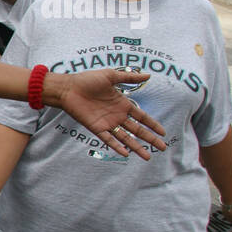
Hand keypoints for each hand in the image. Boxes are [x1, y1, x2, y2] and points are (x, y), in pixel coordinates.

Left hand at [49, 70, 167, 159]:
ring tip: (148, 156)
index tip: (163, 133)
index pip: (142, 117)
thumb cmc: (87, 80)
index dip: (152, 125)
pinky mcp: (96, 128)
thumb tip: (148, 75)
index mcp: (122, 104)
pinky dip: (117, 146)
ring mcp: (107, 123)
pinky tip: (126, 153)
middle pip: (137, 130)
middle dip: (150, 139)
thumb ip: (129, 77)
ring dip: (137, 147)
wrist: (68, 88)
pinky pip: (108, 139)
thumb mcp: (111, 76)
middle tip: (163, 148)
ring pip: (125, 138)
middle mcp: (117, 116)